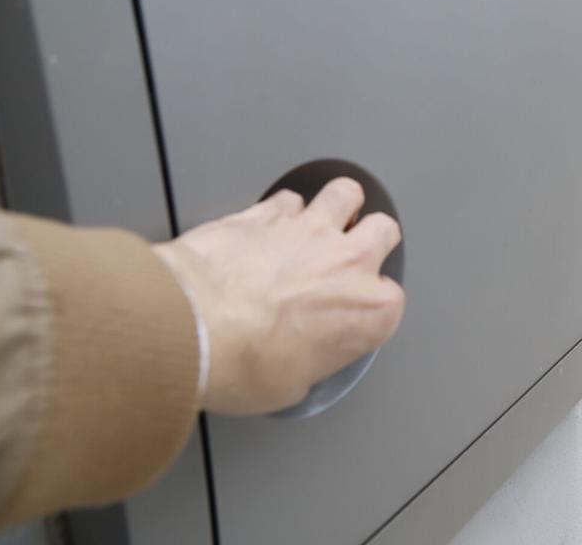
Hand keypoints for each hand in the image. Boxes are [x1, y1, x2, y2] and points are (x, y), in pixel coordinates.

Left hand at [152, 179, 404, 414]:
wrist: (191, 327)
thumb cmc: (241, 361)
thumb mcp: (289, 387)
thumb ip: (310, 362)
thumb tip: (293, 362)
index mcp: (369, 311)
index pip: (390, 300)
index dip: (370, 305)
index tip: (353, 312)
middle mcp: (349, 262)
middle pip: (383, 230)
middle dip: (370, 238)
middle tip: (352, 253)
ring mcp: (310, 231)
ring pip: (346, 193)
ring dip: (339, 205)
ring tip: (325, 219)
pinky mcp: (269, 213)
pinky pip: (290, 198)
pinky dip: (284, 209)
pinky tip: (272, 224)